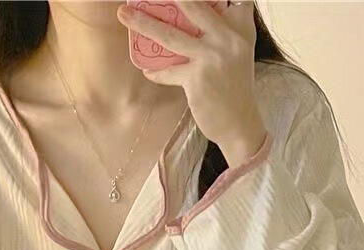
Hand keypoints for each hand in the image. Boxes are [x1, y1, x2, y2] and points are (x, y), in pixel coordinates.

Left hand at [116, 0, 268, 166]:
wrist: (239, 124)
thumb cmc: (234, 89)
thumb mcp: (237, 53)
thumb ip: (221, 33)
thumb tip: (187, 19)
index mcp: (239, 28)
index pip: (225, 0)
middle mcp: (227, 38)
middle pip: (193, 5)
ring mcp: (211, 57)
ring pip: (170, 34)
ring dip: (143, 23)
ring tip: (124, 14)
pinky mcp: (197, 78)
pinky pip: (168, 71)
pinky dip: (156, 72)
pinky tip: (148, 70)